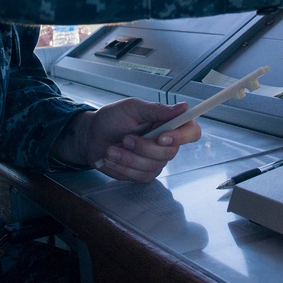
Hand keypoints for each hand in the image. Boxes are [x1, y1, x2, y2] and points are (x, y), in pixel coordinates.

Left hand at [51, 99, 201, 182]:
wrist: (91, 136)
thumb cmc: (112, 118)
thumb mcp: (133, 108)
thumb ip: (157, 110)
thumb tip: (184, 106)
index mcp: (168, 123)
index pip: (191, 132)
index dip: (181, 137)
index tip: (161, 136)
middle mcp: (166, 144)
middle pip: (169, 153)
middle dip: (143, 148)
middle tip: (125, 138)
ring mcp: (155, 161)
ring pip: (152, 166)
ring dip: (128, 158)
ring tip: (111, 149)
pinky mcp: (143, 174)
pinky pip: (139, 176)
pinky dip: (122, 167)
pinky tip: (111, 158)